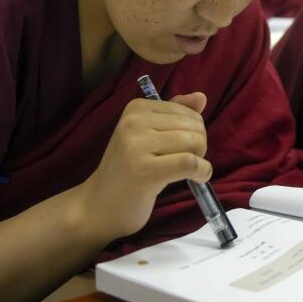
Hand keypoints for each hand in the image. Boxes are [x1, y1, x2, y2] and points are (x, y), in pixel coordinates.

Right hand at [76, 92, 210, 242]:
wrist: (100, 204)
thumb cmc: (129, 170)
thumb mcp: (149, 136)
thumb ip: (175, 115)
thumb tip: (201, 97)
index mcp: (135, 108)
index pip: (188, 112)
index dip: (195, 132)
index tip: (181, 149)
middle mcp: (133, 122)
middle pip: (194, 127)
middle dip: (199, 146)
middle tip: (183, 163)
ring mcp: (136, 146)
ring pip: (194, 143)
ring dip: (200, 160)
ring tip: (186, 171)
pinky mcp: (145, 171)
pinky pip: (190, 163)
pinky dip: (202, 171)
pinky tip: (198, 179)